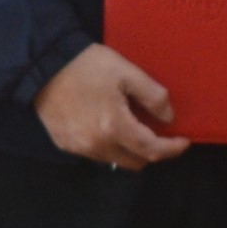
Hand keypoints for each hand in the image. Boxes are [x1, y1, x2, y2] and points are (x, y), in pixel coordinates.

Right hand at [34, 44, 188, 171]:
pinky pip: (94, 154)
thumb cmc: (88, 66)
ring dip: (129, 150)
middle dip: (152, 152)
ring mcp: (78, 148)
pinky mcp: (64, 144)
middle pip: (133, 162)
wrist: (43, 65)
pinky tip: (109, 127)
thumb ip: (153, 97)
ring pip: (113, 160)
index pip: (151, 150)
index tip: (184, 142)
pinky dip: (108, 146)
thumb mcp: (127, 73)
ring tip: (134, 129)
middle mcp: (96, 145)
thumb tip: (168, 118)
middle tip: (160, 135)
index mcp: (114, 127)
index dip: (171, 149)